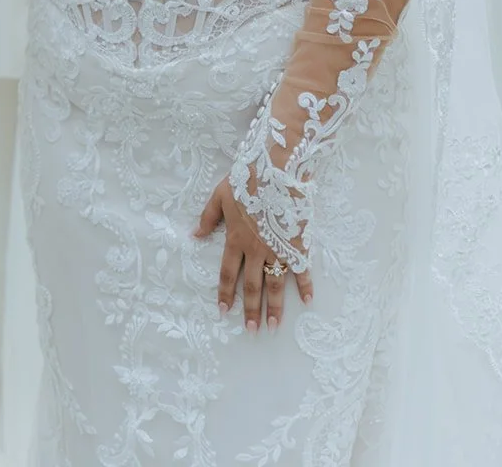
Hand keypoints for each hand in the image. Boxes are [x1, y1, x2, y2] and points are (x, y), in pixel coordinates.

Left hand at [194, 178, 312, 331]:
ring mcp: (278, 249)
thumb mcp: (220, 195)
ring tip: (273, 326)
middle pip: (252, 286)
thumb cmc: (247, 180)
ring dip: (274, 307)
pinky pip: (302, 270)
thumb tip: (194, 235)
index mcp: (236, 239)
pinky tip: (307, 301)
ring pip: (275, 284)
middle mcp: (256, 250)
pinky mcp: (297, 244)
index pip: (229, 273)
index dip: (226, 294)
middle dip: (251, 310)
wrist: (276, 170)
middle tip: (252, 330)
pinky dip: (305, 286)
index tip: (224, 312)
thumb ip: (208, 218)